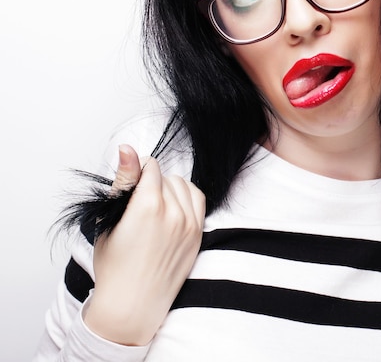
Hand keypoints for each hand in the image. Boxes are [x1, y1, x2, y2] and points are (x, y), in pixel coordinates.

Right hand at [84, 144, 205, 344]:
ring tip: (154, 208)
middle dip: (152, 183)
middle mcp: (174, 212)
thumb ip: (123, 181)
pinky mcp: (199, 234)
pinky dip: (186, 197)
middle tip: (137, 205)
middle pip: (166, 176)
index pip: (151, 167)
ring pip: (182, 185)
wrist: (132, 304)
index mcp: (148, 206)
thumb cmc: (114, 265)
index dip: (138, 172)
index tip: (131, 185)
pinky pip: (197, 198)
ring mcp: (190, 223)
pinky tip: (172, 209)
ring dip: (169, 189)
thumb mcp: (110, 219)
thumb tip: (127, 149)